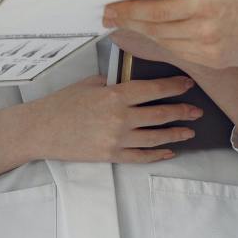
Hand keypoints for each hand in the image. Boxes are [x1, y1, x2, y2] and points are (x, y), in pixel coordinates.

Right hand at [26, 75, 204, 163]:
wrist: (40, 130)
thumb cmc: (61, 103)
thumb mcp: (89, 83)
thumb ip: (114, 82)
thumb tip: (133, 81)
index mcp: (115, 95)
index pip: (154, 89)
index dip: (174, 86)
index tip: (188, 83)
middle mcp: (120, 117)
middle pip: (161, 114)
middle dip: (182, 111)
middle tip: (197, 110)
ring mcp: (117, 139)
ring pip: (156, 137)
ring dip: (176, 134)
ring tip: (189, 131)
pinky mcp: (111, 156)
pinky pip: (141, 157)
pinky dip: (158, 155)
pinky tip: (169, 152)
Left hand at [102, 0, 237, 69]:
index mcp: (205, 7)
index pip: (155, 10)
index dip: (128, 9)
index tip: (111, 6)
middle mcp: (203, 33)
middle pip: (154, 28)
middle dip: (128, 20)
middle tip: (109, 14)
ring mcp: (207, 51)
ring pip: (164, 41)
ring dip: (143, 31)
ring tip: (127, 21)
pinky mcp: (213, 61)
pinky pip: (179, 51)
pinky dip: (164, 40)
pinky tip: (156, 31)